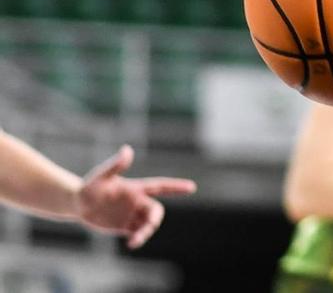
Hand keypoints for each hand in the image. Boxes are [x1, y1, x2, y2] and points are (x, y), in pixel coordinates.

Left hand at [73, 146, 195, 249]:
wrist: (79, 204)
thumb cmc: (90, 187)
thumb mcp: (101, 176)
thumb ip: (116, 165)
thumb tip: (127, 149)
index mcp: (136, 188)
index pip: (161, 186)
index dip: (176, 187)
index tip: (192, 187)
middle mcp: (138, 201)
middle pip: (155, 211)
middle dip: (154, 219)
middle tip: (148, 227)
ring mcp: (132, 215)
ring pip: (148, 224)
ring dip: (146, 232)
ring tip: (134, 241)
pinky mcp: (125, 226)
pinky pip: (137, 233)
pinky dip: (138, 239)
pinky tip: (131, 243)